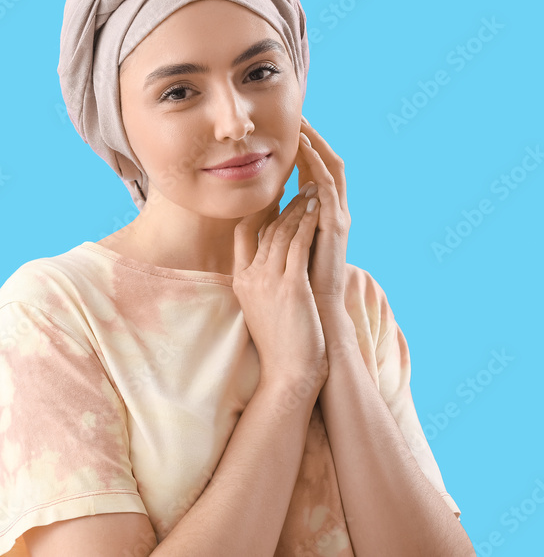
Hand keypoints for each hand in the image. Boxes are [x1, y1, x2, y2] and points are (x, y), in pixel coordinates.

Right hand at [233, 181, 327, 389]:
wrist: (288, 373)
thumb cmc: (281, 345)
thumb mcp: (262, 309)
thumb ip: (262, 284)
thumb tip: (271, 268)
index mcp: (241, 281)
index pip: (243, 236)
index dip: (257, 212)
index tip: (271, 197)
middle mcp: (250, 277)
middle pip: (264, 229)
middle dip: (282, 204)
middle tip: (296, 184)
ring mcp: (268, 281)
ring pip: (282, 232)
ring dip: (297, 208)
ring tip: (310, 190)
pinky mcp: (290, 286)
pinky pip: (298, 245)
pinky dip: (308, 223)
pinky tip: (317, 208)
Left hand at [294, 116, 350, 309]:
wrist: (313, 310)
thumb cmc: (295, 281)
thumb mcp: (281, 243)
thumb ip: (278, 222)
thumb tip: (261, 206)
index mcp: (319, 213)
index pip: (313, 172)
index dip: (303, 149)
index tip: (287, 128)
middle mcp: (332, 210)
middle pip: (326, 164)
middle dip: (313, 139)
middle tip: (299, 116)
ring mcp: (337, 216)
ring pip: (331, 170)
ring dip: (317, 145)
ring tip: (302, 125)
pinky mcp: (337, 225)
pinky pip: (329, 187)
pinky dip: (318, 166)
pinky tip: (305, 151)